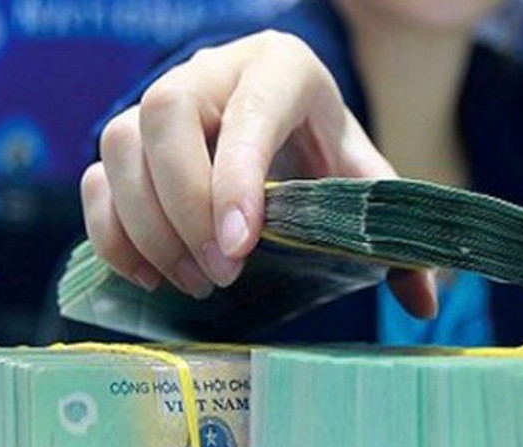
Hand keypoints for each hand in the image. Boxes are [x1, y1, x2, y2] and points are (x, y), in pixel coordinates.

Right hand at [80, 30, 437, 317]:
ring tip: (194, 282)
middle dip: (185, 205)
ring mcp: (159, 100)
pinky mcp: (128, 140)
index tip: (240, 245)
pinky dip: (112, 234)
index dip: (236, 175)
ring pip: (121, 143)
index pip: (250, 107)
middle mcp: (213, 71)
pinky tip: (151, 276)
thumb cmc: (325, 155)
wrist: (283, 129)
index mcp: (283, 69)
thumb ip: (391, 234)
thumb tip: (424, 301)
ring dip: (148, 225)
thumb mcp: (364, 184)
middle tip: (220, 274)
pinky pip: (97, 179)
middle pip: (166, 114)